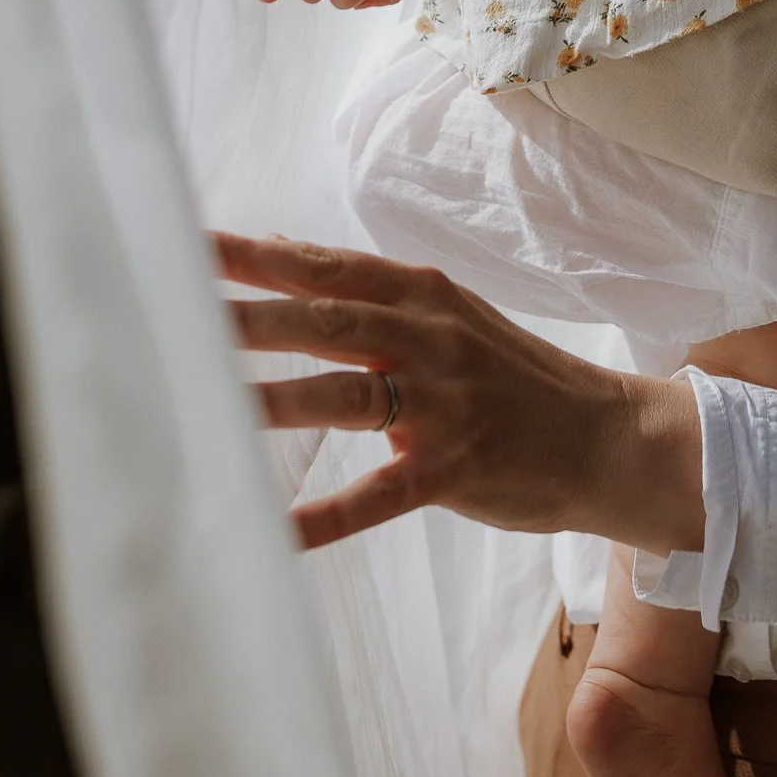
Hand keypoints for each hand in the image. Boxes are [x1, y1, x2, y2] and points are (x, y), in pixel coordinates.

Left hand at [214, 234, 705, 552]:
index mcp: (423, 295)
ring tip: (203, 407)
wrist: (606, 438)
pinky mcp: (456, 468)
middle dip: (247, 317)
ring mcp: (446, 404)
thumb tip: (284, 248)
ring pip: (346, 395)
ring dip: (273, 400)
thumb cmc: (513, 377)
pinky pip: (380, 494)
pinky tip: (273, 532)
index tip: (182, 244)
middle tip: (171, 312)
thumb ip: (365, 289)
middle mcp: (431, 338)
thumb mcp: (447, 313)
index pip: (323, 267)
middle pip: (325, 322)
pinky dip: (326, 517)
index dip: (253, 256)